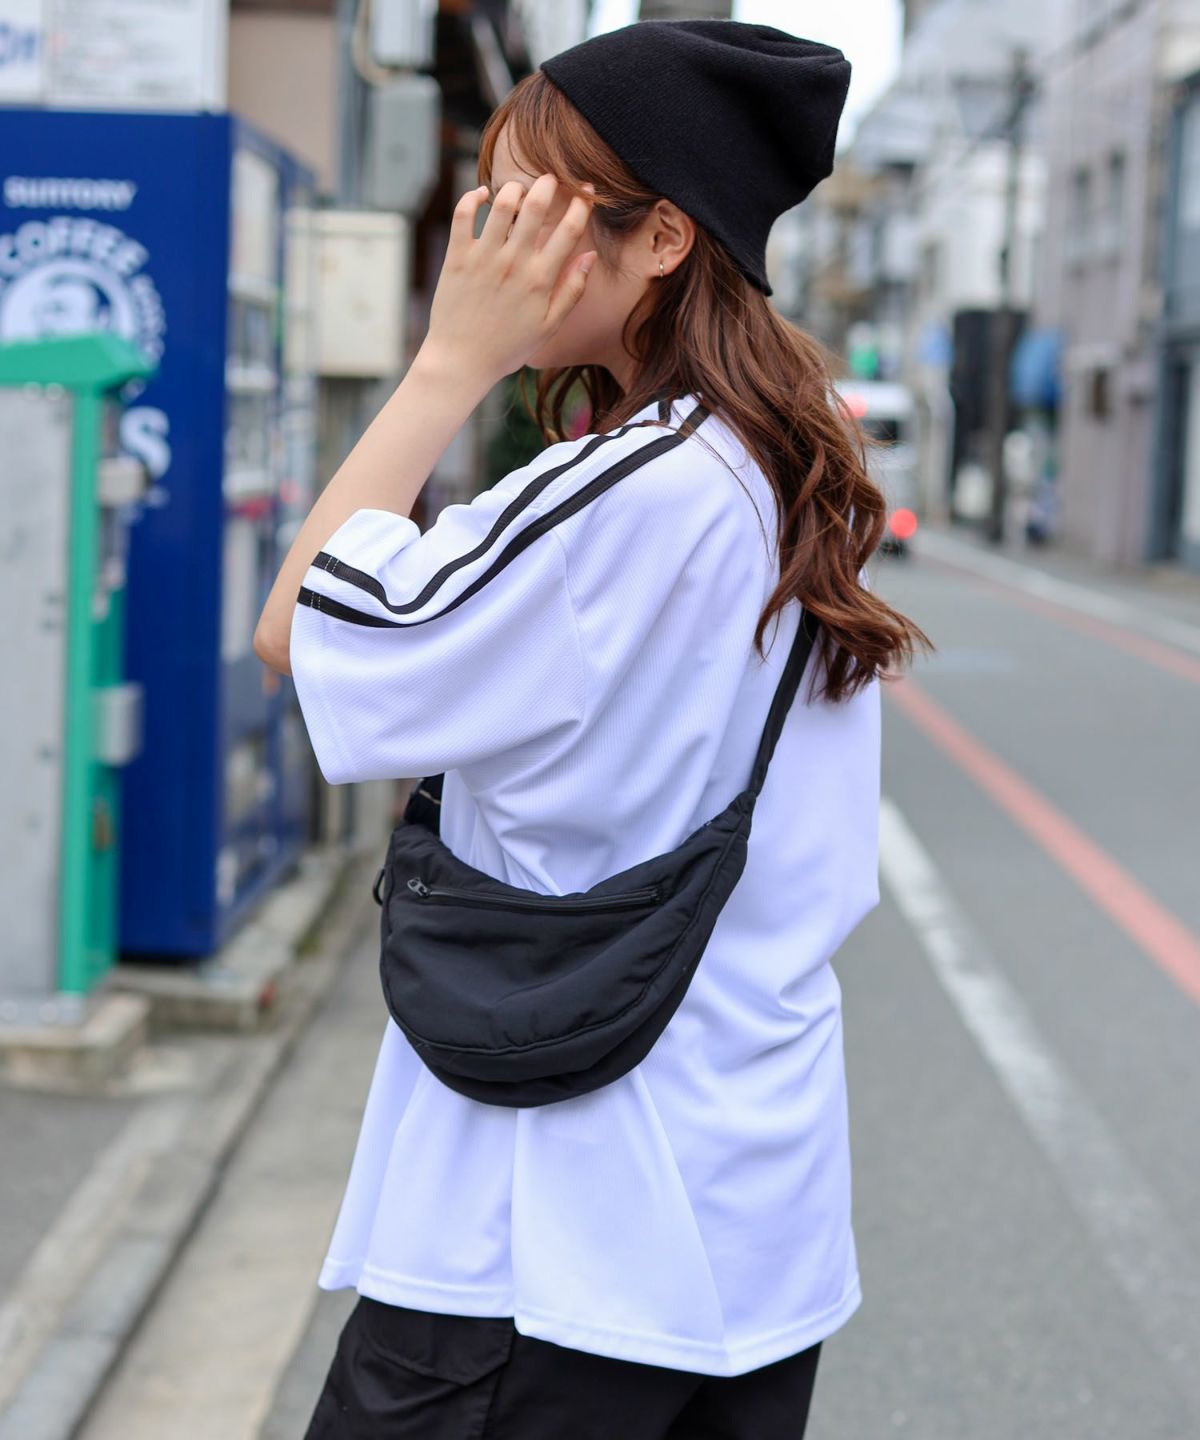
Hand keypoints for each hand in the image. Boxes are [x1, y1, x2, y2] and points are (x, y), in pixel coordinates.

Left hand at [421, 174, 596, 384]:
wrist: (462, 361)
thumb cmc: (508, 347)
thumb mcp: (549, 326)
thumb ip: (572, 290)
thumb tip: (590, 256)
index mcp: (541, 280)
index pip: (569, 230)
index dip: (581, 204)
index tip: (585, 192)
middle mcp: (514, 263)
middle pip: (536, 206)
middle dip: (548, 185)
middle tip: (550, 180)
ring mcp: (484, 258)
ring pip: (502, 203)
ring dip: (514, 188)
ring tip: (518, 190)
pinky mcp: (458, 257)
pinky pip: (464, 214)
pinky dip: (473, 197)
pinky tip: (482, 195)